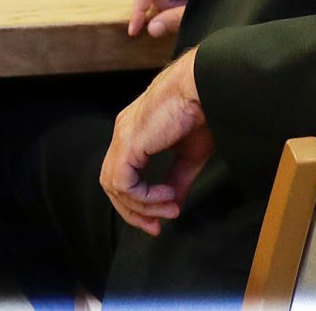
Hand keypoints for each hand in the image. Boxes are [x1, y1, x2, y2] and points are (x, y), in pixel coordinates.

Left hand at [99, 51, 211, 234]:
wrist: (203, 87)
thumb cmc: (201, 112)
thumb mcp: (190, 155)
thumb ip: (178, 180)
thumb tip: (172, 206)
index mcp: (134, 134)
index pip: (121, 175)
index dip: (136, 202)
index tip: (159, 220)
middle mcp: (123, 134)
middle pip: (112, 184)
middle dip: (133, 211)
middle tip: (156, 227)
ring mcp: (123, 137)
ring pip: (114, 186)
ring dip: (142, 206)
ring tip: (171, 207)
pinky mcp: (129, 143)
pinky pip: (124, 183)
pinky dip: (144, 196)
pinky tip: (166, 194)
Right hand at [128, 0, 210, 37]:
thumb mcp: (200, 9)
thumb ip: (174, 19)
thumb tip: (150, 28)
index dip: (138, 10)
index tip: (134, 31)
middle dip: (165, 8)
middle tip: (187, 13)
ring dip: (173, 5)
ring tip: (195, 6)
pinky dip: (177, 0)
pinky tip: (191, 2)